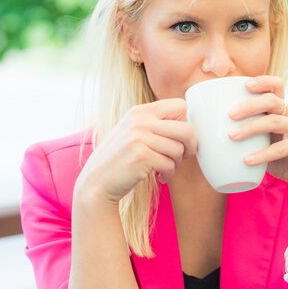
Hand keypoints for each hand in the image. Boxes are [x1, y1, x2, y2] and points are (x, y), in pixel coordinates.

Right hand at [75, 99, 196, 203]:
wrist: (97, 182)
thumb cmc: (120, 159)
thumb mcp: (133, 132)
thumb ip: (155, 123)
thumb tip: (190, 124)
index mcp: (140, 111)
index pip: (180, 106)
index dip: (187, 123)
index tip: (182, 139)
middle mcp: (139, 121)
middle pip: (186, 129)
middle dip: (190, 146)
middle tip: (182, 156)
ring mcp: (139, 138)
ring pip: (179, 150)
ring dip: (176, 164)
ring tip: (164, 168)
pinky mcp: (141, 157)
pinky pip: (170, 165)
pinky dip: (168, 174)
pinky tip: (160, 177)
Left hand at [228, 76, 287, 199]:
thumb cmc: (280, 159)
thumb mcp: (262, 142)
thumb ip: (246, 135)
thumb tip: (209, 134)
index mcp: (282, 109)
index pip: (276, 85)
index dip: (262, 81)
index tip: (244, 84)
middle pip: (272, 100)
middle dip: (249, 105)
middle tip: (230, 114)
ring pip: (274, 121)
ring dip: (251, 127)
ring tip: (232, 136)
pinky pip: (281, 147)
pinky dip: (262, 154)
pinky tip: (246, 160)